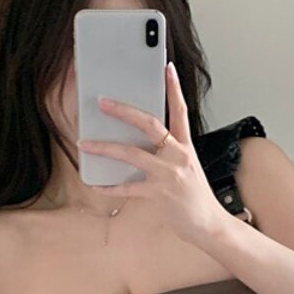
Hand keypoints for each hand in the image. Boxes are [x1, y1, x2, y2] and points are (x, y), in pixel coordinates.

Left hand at [76, 62, 226, 244]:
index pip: (180, 111)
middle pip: (150, 125)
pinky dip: (109, 187)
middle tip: (103, 102)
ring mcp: (168, 175)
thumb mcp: (186, 168)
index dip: (174, 88)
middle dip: (124, 111)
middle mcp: (178, 156)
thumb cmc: (195, 197)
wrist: (208, 224)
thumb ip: (167, 153)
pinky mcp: (159, 195)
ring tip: (85, 143)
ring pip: (131, 154)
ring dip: (104, 147)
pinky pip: (127, 188)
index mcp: (186, 147)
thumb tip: (137, 143)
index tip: (167, 68)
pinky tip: (96, 184)